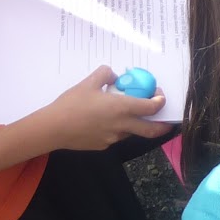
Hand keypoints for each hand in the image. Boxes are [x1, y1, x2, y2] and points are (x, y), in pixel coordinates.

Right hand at [32, 66, 171, 150]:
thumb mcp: (89, 82)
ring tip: (127, 114)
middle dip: (162, 126)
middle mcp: (122, 125)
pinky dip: (118, 129)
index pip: (150, 108)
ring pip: (132, 132)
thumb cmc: (72, 103)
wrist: (54, 128)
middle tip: (166, 121)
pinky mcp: (103, 145)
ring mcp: (113, 138)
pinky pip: (116, 136)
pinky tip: (105, 121)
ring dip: (136, 125)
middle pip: (151, 130)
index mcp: (122, 108)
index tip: (160, 97)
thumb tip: (114, 76)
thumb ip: (105, 74)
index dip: (159, 102)